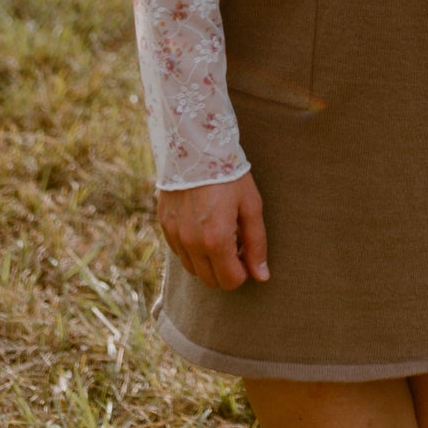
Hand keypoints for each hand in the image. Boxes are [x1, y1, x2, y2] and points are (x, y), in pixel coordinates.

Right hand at [158, 175, 268, 289]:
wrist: (197, 147)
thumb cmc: (230, 176)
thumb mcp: (251, 206)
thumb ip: (257, 244)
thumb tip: (262, 276)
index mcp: (216, 240)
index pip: (230, 281)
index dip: (243, 272)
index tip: (247, 255)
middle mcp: (191, 243)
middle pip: (210, 281)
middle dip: (226, 271)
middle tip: (236, 246)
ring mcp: (175, 235)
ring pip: (193, 269)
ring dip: (208, 262)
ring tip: (219, 236)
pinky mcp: (165, 225)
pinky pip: (179, 252)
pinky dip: (192, 249)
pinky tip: (203, 228)